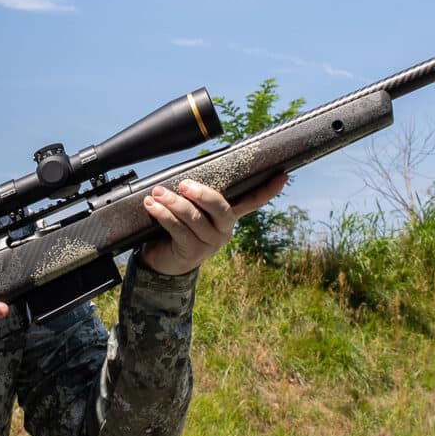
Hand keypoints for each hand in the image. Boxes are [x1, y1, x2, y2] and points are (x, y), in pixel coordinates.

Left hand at [140, 173, 289, 275]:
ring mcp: (209, 243)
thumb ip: (196, 196)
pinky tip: (153, 206)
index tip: (282, 176)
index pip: (252, 201)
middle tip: (184, 184)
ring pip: (194, 218)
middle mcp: (223, 230)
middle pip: (220, 208)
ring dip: (173, 203)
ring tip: (157, 193)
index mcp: (228, 216)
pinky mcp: (192, 252)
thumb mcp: (192, 209)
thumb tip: (187, 174)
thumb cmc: (179, 228)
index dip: (267, 191)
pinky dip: (163, 215)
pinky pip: (177, 229)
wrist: (164, 262)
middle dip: (202, 194)